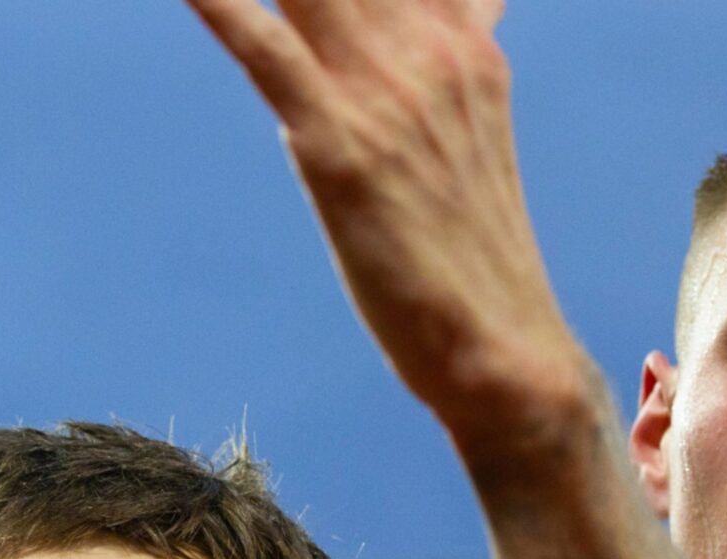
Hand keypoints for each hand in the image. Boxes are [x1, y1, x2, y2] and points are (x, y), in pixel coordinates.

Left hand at [182, 0, 596, 432]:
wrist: (506, 356)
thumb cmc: (473, 255)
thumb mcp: (470, 128)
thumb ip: (458, 44)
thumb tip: (473, 4)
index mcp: (462, 46)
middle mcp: (428, 52)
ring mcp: (383, 94)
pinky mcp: (338, 146)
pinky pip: (264, 47)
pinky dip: (220, 3)